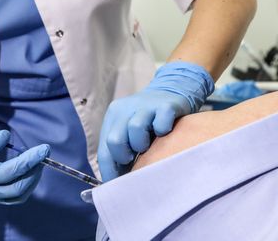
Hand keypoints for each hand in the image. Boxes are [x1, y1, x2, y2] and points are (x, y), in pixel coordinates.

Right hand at [0, 128, 48, 203]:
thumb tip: (8, 137)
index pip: (7, 172)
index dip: (28, 161)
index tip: (43, 149)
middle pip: (14, 189)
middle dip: (33, 173)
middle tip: (42, 156)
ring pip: (15, 197)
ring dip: (31, 181)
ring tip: (37, 163)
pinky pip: (10, 198)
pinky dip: (23, 186)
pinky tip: (28, 172)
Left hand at [98, 61, 214, 181]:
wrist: (173, 90)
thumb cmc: (149, 122)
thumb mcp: (130, 132)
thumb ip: (121, 153)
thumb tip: (116, 185)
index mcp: (114, 116)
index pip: (104, 151)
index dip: (110, 172)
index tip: (117, 187)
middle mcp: (126, 108)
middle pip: (114, 140)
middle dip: (124, 156)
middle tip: (135, 157)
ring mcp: (146, 105)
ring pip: (135, 129)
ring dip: (143, 144)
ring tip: (150, 145)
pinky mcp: (166, 105)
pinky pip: (161, 123)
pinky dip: (163, 131)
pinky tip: (166, 133)